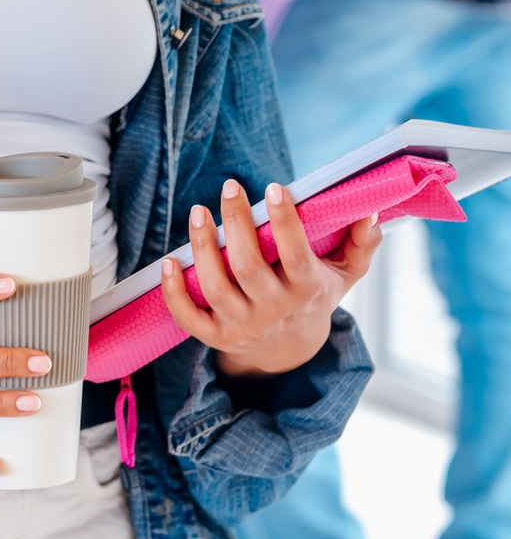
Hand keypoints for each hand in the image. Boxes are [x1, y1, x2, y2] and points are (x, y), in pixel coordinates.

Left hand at [161, 180, 380, 377]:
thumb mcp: (344, 274)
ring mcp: (242, 325)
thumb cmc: (313, 295)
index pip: (295, 255)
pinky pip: (189, 317)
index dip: (284, 222)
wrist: (290, 351)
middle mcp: (273, 310)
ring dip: (202, 247)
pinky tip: (169, 260)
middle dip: (236, 223)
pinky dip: (174, 291)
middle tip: (229, 186)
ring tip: (197, 212)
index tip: (273, 187)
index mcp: (305, 290)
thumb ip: (361, 245)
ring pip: (216, 287)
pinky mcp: (216, 337)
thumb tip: (370, 212)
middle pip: (248, 267)